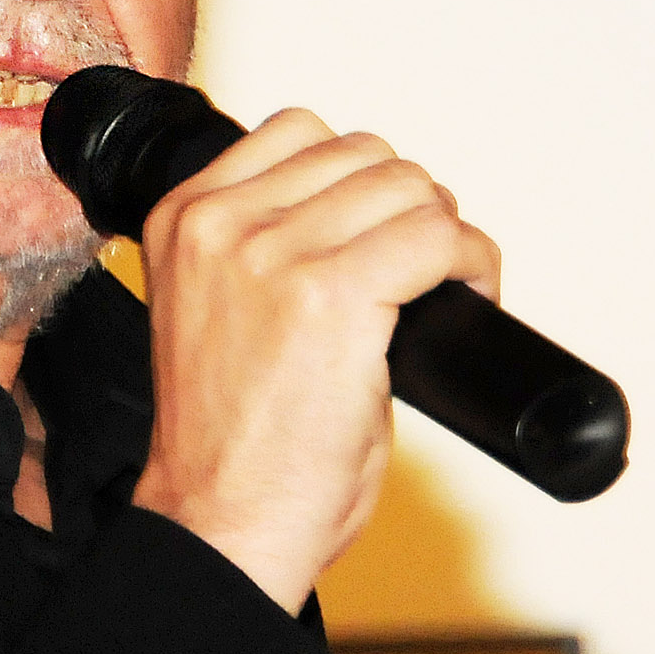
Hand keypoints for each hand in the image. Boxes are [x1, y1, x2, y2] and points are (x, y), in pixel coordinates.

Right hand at [130, 109, 500, 613]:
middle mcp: (220, 224)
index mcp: (181, 218)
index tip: (376, 233)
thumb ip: (259, 247)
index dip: (358, 179)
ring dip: (444, 232)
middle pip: (365, 153)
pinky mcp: (333, 297)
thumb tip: (363, 214)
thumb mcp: (213, 308)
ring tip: (442, 285)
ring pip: (409, 186)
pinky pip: (439, 238)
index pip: (299, 131)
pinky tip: (469, 297)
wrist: (219, 522)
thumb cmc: (227, 442)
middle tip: (419, 270)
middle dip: (407, 206)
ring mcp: (274, 256)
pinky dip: (472, 264)